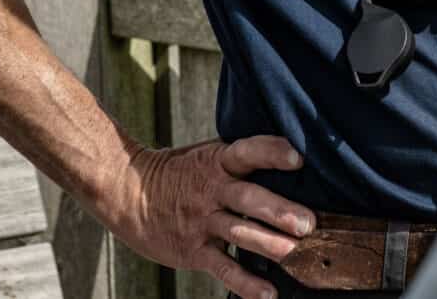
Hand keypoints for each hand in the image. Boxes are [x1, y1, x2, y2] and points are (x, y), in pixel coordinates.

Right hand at [103, 134, 313, 298]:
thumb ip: (242, 159)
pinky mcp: (193, 250)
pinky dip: (245, 282)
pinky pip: (222, 267)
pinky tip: (267, 292)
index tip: (297, 159)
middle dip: (279, 211)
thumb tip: (292, 159)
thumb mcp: (208, 155)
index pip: (248, 152)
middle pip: (248, 198)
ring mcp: (202, 221)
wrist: (128, 192)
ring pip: (238, 232)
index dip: (272, 153)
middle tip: (308, 223)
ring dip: (267, 243)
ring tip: (293, 252)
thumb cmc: (179, 172)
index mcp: (218, 161)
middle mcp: (212, 190)